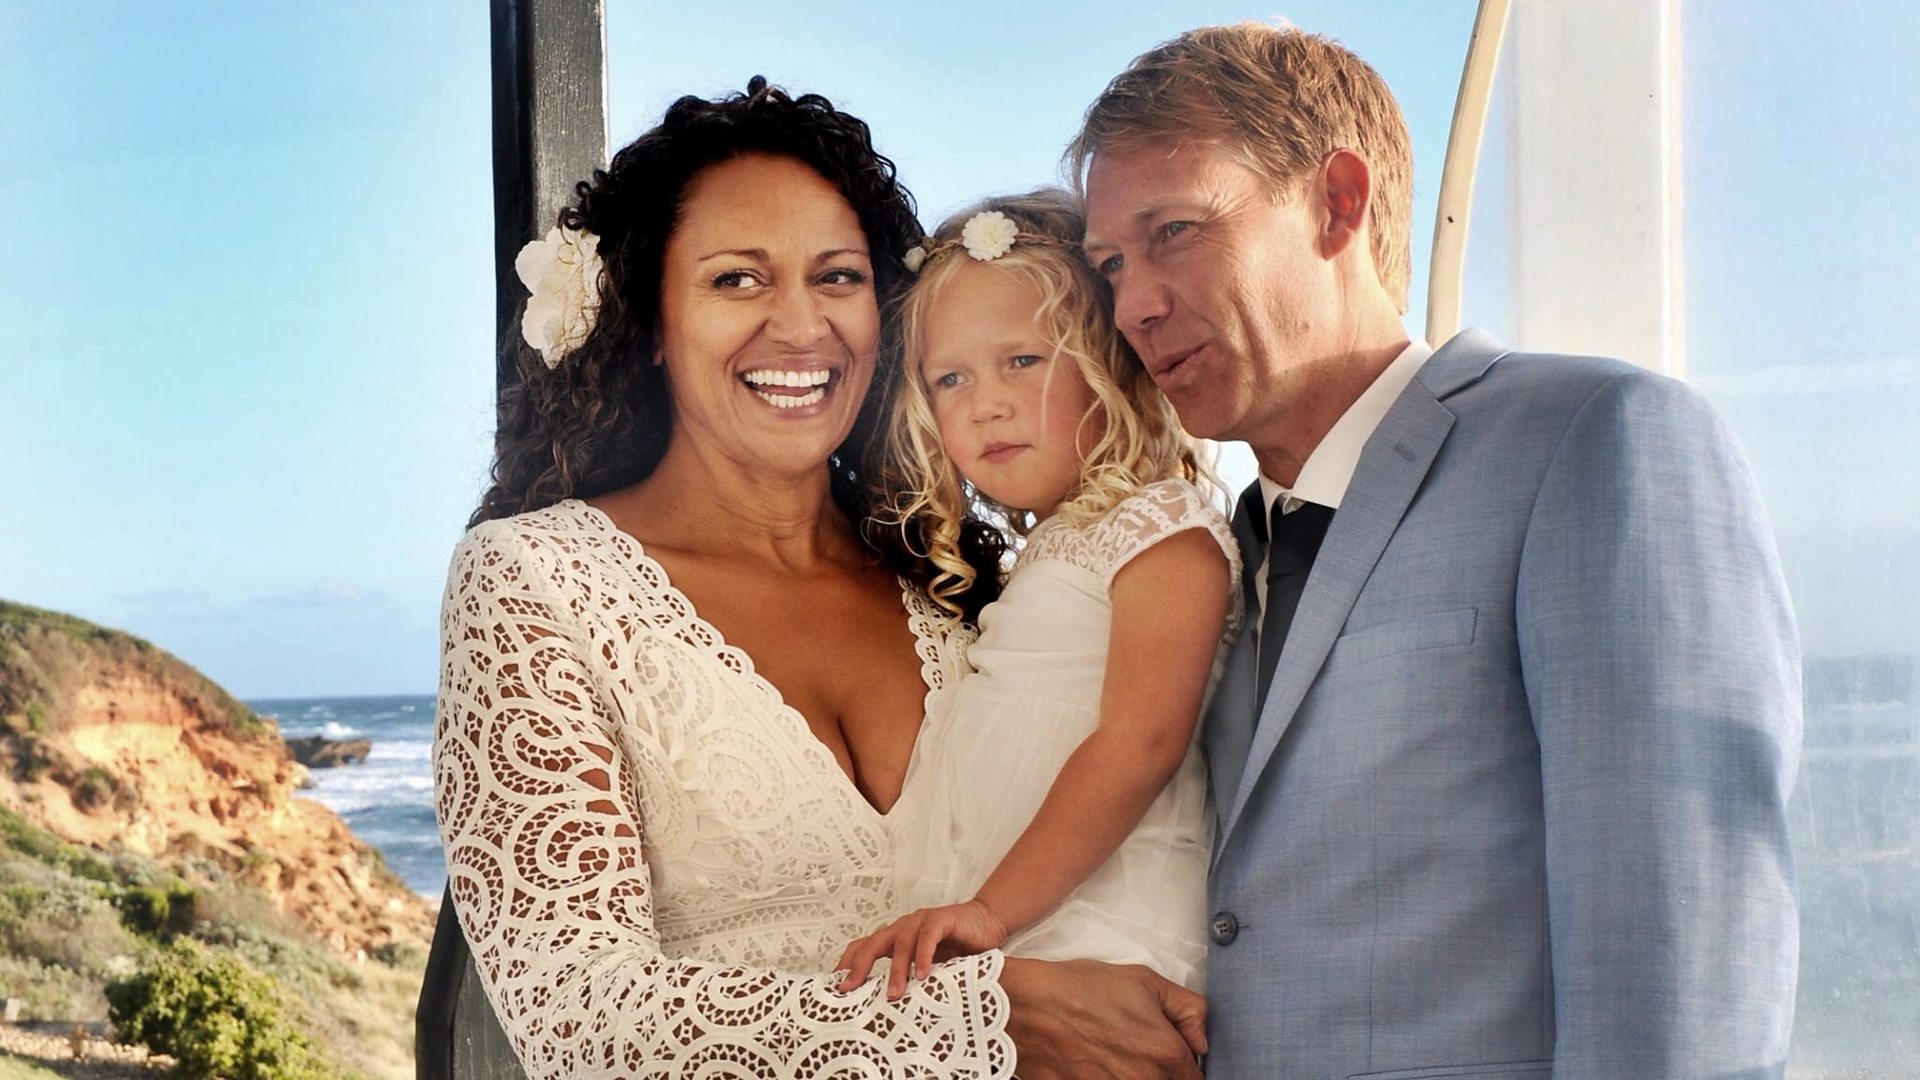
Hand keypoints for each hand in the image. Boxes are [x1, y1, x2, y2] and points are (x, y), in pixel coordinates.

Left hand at [836, 899, 1008, 997]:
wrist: (985, 924)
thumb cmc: (954, 948)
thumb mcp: (925, 967)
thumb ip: (908, 979)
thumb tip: (885, 1008)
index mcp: (893, 938)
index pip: (862, 948)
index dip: (847, 966)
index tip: (836, 990)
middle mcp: (902, 927)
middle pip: (872, 944)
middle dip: (859, 968)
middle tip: (851, 990)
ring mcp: (920, 921)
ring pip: (900, 943)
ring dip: (895, 970)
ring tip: (894, 994)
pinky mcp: (941, 919)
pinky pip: (928, 936)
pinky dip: (923, 955)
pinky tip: (923, 974)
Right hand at [1001, 957, 1206, 1079]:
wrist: (1026, 1008)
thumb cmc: (1080, 991)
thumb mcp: (1144, 981)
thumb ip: (1188, 1009)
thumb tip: (1201, 1040)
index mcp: (1165, 1054)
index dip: (1184, 1066)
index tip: (1172, 1056)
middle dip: (1160, 1073)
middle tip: (1136, 1052)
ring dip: (1135, 1077)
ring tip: (1113, 1057)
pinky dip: (1107, 1079)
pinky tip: (1096, 1066)